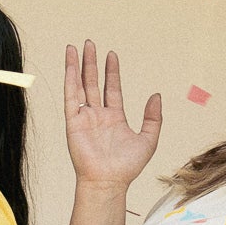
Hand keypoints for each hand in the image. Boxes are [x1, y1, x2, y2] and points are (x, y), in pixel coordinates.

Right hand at [63, 41, 161, 189]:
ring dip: (77, 67)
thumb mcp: (149, 140)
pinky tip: (69, 67)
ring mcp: (84, 117)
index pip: (112, 88)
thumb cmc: (127, 166)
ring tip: (75, 48)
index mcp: (114, 117)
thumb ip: (153, 117)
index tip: (111, 55)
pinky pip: (71, 98)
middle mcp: (98, 114)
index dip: (112, 71)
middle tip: (90, 43)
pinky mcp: (73, 122)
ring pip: (80, 86)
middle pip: (93, 82)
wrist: (108, 181)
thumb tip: (155, 96)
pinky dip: (69, 81)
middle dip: (91, 63)